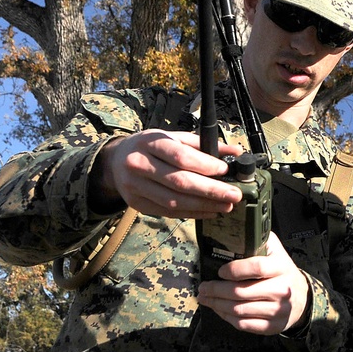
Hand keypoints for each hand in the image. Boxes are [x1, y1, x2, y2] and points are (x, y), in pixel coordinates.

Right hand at [94, 130, 244, 217]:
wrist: (116, 161)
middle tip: (234, 195)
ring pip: (174, 201)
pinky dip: (192, 214)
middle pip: (179, 181)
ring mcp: (135, 186)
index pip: (180, 156)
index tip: (225, 170)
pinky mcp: (137, 204)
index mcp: (150, 142)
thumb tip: (236, 152)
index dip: (204, 165)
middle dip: (211, 190)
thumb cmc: (152, 147)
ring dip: (204, 205)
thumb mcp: (174, 138)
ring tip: (226, 206)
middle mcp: (139, 164)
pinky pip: (168, 212)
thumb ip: (204, 144)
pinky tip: (209, 211)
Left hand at [196, 233, 312, 334]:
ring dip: (217, 304)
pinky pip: (244, 324)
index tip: (220, 271)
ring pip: (239, 310)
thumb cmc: (281, 271)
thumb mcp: (276, 251)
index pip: (256, 268)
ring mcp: (278, 310)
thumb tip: (234, 228)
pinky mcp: (272, 326)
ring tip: (205, 298)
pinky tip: (219, 310)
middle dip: (216, 290)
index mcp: (281, 267)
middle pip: (242, 292)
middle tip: (203, 287)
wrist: (302, 298)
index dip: (234, 270)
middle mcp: (282, 290)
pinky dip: (227, 317)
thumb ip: (259, 239)